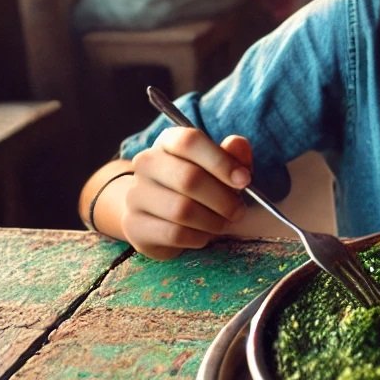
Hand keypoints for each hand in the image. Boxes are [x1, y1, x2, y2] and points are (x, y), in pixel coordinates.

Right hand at [121, 128, 252, 259]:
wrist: (161, 216)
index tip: (245, 180)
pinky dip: (198, 237)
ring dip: (212, 221)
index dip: (221, 161)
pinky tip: (204, 235)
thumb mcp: (222, 169)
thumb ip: (234, 156)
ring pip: (182, 209)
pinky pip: (174, 234)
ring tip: (223, 223)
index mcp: (168, 142)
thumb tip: (237, 144)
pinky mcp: (134, 225)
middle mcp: (147, 163)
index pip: (190, 141)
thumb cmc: (201, 187)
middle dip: (223, 199)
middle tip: (238, 211)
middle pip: (189, 178)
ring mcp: (136, 194)